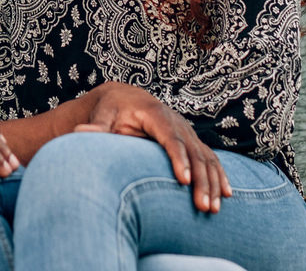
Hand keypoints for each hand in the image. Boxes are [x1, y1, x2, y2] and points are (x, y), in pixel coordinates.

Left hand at [75, 81, 231, 213]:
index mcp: (156, 114)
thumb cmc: (112, 109)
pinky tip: (226, 195)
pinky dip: (219, 176)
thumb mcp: (103, 115)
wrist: (126, 97)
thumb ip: (96, 126)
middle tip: (201, 206)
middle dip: (199, 180)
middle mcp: (177, 121)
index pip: (170, 138)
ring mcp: (187, 131)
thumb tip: (79, 132)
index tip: (182, 181)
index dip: (178, 159)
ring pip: (206, 158)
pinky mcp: (191, 140)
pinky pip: (210, 159)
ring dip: (212, 183)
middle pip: (193, 152)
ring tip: (212, 208)